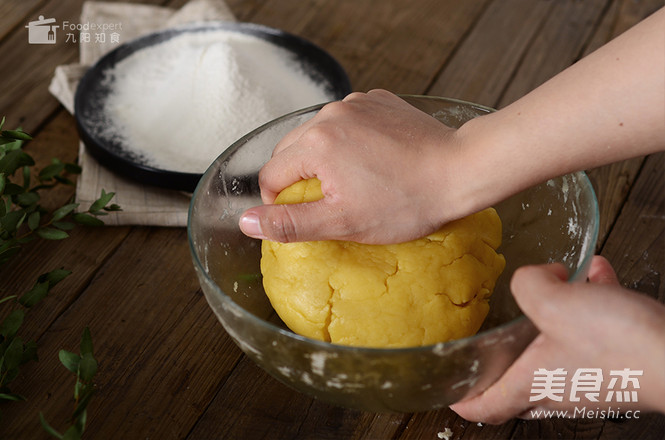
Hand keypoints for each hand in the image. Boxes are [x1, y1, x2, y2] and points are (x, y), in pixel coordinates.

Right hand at [238, 90, 476, 243]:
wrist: (461, 170)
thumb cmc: (406, 202)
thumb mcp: (343, 222)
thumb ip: (290, 223)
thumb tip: (247, 222)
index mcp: (315, 143)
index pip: (271, 176)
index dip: (279, 203)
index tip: (305, 217)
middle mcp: (329, 115)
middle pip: (290, 150)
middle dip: (298, 179)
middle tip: (328, 202)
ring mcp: (356, 103)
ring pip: (317, 134)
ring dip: (322, 158)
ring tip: (352, 181)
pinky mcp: (377, 100)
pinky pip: (346, 121)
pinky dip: (347, 140)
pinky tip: (371, 160)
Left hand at [450, 256, 664, 422]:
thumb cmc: (619, 344)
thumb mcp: (556, 303)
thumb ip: (528, 285)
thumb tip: (533, 277)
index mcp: (533, 384)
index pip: (485, 407)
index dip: (462, 399)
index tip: (449, 387)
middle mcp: (559, 388)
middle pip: (519, 381)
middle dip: (506, 354)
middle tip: (496, 333)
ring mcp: (591, 379)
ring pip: (558, 348)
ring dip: (555, 314)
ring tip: (559, 282)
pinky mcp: (618, 364)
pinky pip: (594, 331)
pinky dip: (592, 302)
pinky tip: (598, 274)